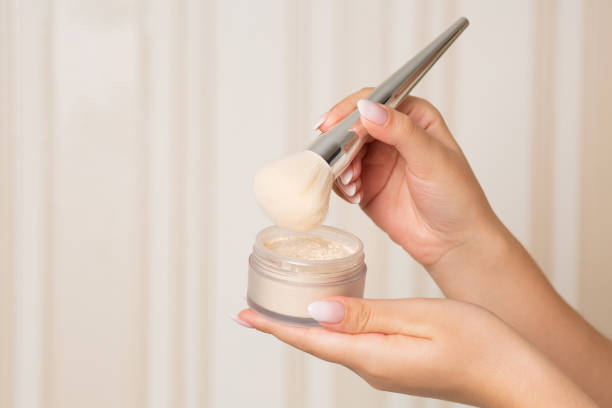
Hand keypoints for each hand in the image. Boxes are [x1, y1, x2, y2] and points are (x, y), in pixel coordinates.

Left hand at [237, 297, 595, 406]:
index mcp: (373, 356)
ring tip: (285, 307)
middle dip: (284, 326)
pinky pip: (354, 345)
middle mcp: (372, 368)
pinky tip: (332, 316)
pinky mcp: (398, 365)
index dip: (275, 327)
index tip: (243, 315)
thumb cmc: (481, 345)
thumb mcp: (421, 319)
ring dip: (306, 326)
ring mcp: (385, 370)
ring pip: (333, 344)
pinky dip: (333, 329)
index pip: (310, 341)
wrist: (515, 379)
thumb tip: (317, 312)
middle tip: (254, 307)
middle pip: (317, 344)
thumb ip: (368, 316)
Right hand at [318, 89, 502, 266]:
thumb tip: (368, 108)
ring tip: (353, 184)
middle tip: (337, 160)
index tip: (333, 126)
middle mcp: (392, 134)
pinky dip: (341, 184)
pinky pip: (341, 176)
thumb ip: (400, 131)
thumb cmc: (456, 196)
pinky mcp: (366, 184)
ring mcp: (376, 160)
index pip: (375, 101)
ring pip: (342, 151)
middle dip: (340, 142)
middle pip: (352, 125)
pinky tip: (355, 194)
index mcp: (413, 117)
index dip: (350, 110)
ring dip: (340, 165)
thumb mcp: (431, 158)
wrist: (453, 242)